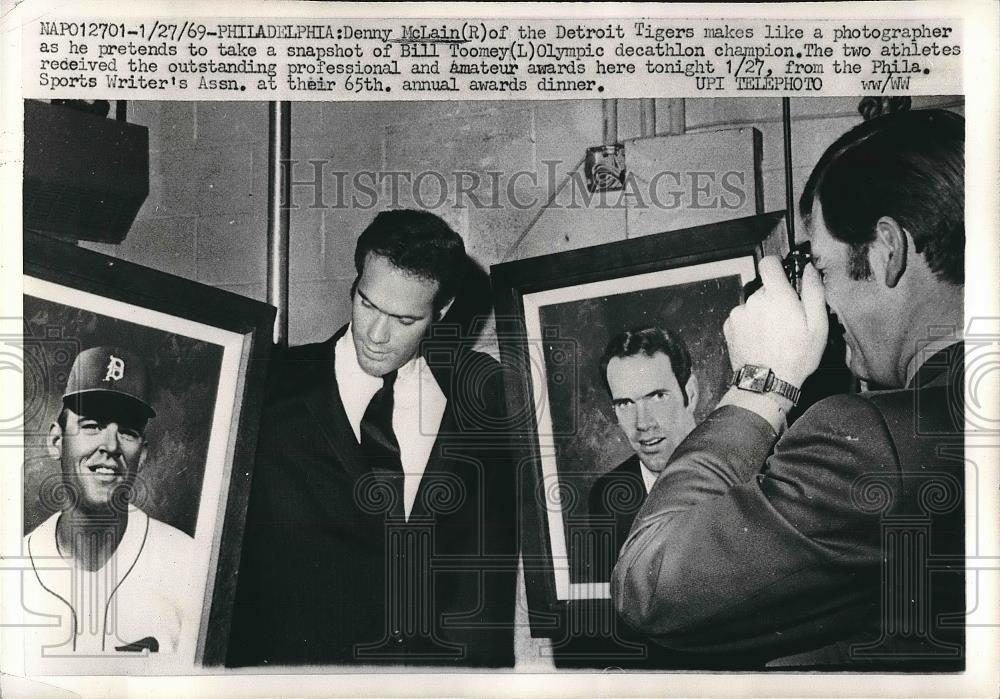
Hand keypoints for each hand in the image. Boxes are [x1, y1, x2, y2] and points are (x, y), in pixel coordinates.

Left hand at [724, 256, 827, 387]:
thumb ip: (813, 292)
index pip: (769, 263)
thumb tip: (810, 270)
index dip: (777, 266)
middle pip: (764, 288)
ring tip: (773, 334)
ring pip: (753, 304)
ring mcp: (739, 313)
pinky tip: (760, 339)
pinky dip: (750, 324)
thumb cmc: (796, 356)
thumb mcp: (817, 325)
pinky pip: (742, 317)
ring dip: (761, 313)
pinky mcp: (729, 326)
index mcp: (776, 295)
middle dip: (775, 299)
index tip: (784, 275)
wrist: (766, 382)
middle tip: (787, 320)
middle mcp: (754, 300)